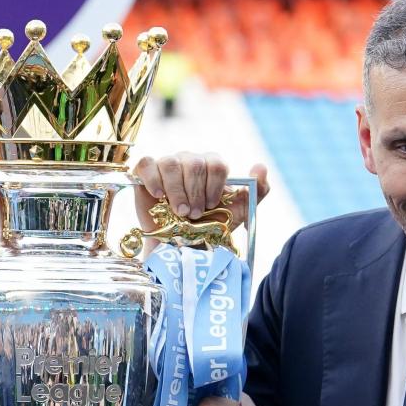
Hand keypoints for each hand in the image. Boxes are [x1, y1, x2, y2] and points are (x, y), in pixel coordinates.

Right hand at [131, 153, 269, 231]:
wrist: (183, 245)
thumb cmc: (210, 226)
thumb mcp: (240, 211)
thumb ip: (258, 190)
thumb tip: (260, 166)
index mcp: (212, 165)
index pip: (216, 164)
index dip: (214, 186)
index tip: (212, 206)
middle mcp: (190, 161)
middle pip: (194, 163)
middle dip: (196, 193)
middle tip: (195, 214)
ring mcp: (167, 165)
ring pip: (171, 163)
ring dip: (177, 191)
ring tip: (179, 212)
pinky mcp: (146, 174)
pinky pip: (147, 164)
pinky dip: (153, 179)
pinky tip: (159, 196)